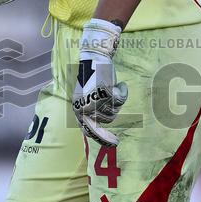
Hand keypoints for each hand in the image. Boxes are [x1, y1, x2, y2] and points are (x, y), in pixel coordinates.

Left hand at [72, 18, 128, 146]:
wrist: (94, 57)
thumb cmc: (92, 77)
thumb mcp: (88, 98)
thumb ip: (93, 113)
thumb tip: (100, 133)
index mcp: (78, 109)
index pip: (89, 130)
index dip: (103, 138)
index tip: (115, 144)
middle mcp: (84, 107)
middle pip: (107, 120)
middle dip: (113, 110)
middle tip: (116, 107)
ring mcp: (94, 101)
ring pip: (115, 110)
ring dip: (117, 99)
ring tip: (112, 87)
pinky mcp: (104, 93)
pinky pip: (121, 99)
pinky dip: (122, 91)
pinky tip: (119, 84)